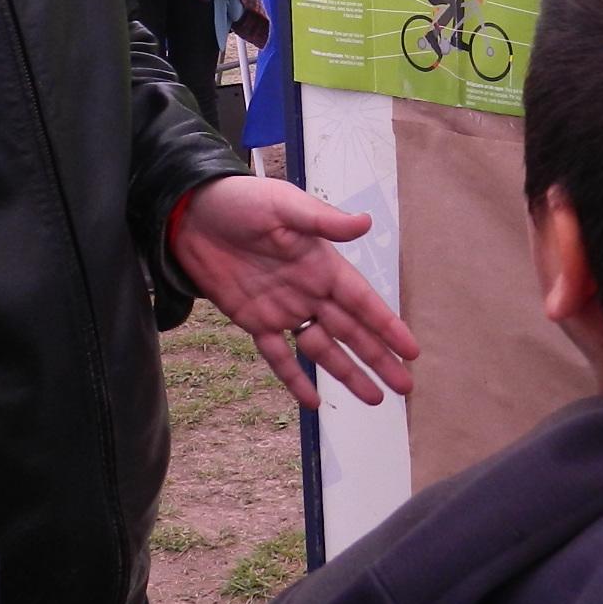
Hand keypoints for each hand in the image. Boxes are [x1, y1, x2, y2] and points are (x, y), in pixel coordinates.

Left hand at [170, 176, 418, 408]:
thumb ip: (323, 221)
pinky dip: (294, 379)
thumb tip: (366, 223)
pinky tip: (313, 402)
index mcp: (322, 264)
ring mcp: (283, 309)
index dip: (388, 326)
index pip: (362, 301)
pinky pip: (279, 355)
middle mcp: (309, 291)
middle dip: (379, 358)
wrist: (191, 214)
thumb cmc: (242, 201)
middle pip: (351, 332)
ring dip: (348, 372)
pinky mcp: (254, 320)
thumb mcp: (284, 205)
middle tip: (405, 387)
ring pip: (323, 349)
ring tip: (374, 398)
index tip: (411, 351)